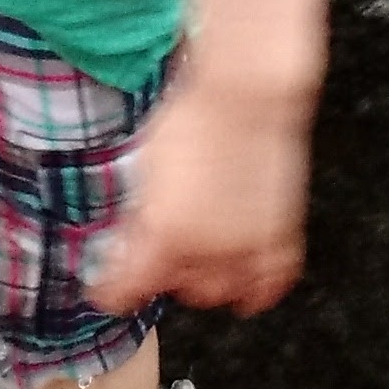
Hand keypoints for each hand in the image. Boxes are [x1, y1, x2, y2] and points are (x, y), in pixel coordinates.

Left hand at [86, 67, 311, 318]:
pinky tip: (242, 276)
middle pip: (176, 290)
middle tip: (159, 250)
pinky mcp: (280, 237)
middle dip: (164, 274)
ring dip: (205, 279)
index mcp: (163, 234)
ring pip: (220, 293)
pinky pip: (268, 284)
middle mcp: (206, 251)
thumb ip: (137, 216)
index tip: (107, 287)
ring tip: (198, 255)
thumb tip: (128, 244)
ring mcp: (247, 247)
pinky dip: (254, 287)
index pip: (126, 291)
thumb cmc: (193, 119)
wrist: (247, 94)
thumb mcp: (144, 168)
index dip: (111, 291)